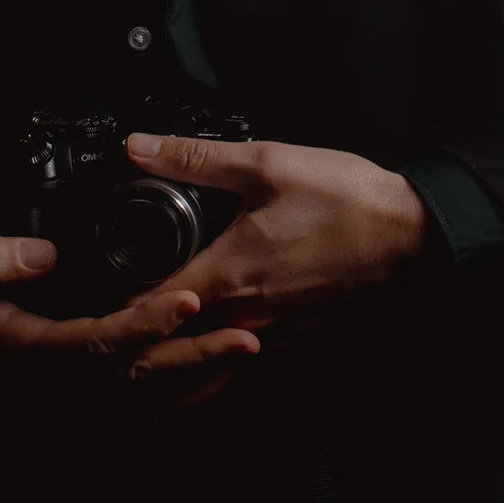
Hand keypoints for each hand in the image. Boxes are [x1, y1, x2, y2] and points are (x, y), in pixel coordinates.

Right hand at [0, 224, 259, 420]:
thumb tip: (40, 257)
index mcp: (22, 352)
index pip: (95, 346)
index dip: (144, 327)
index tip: (188, 300)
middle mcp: (47, 388)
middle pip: (132, 384)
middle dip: (192, 361)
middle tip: (244, 337)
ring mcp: (62, 401)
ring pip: (140, 403)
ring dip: (196, 380)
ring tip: (244, 351)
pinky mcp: (77, 401)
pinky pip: (135, 410)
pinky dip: (179, 395)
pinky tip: (214, 376)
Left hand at [127, 132, 428, 342]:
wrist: (412, 235)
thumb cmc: (347, 200)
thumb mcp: (266, 162)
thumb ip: (196, 158)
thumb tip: (140, 147)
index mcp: (229, 276)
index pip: (149, 309)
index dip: (114, 305)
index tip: (91, 294)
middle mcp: (247, 317)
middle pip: (174, 343)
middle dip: (138, 338)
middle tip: (108, 323)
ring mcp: (274, 333)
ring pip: (209, 355)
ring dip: (177, 350)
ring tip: (149, 338)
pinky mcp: (298, 336)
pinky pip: (245, 353)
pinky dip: (218, 351)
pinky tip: (212, 330)